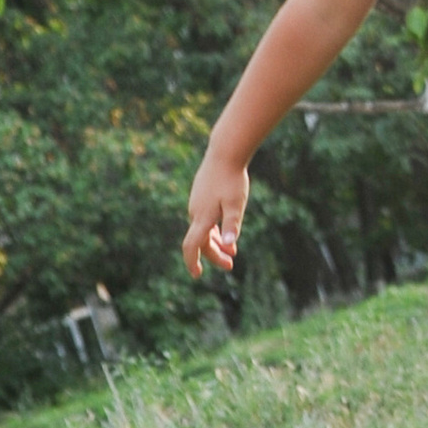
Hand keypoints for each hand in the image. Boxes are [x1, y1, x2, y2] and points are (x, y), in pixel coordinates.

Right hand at [185, 149, 246, 278]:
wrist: (225, 152)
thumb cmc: (232, 178)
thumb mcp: (236, 204)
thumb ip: (232, 225)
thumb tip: (229, 245)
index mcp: (202, 217)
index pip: (192, 246)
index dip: (192, 262)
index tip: (197, 274)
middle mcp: (195, 212)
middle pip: (201, 241)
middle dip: (214, 255)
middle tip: (230, 265)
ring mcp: (196, 203)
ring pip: (204, 230)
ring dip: (216, 242)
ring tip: (232, 252)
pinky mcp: (200, 195)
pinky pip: (204, 219)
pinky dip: (214, 229)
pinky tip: (224, 231)